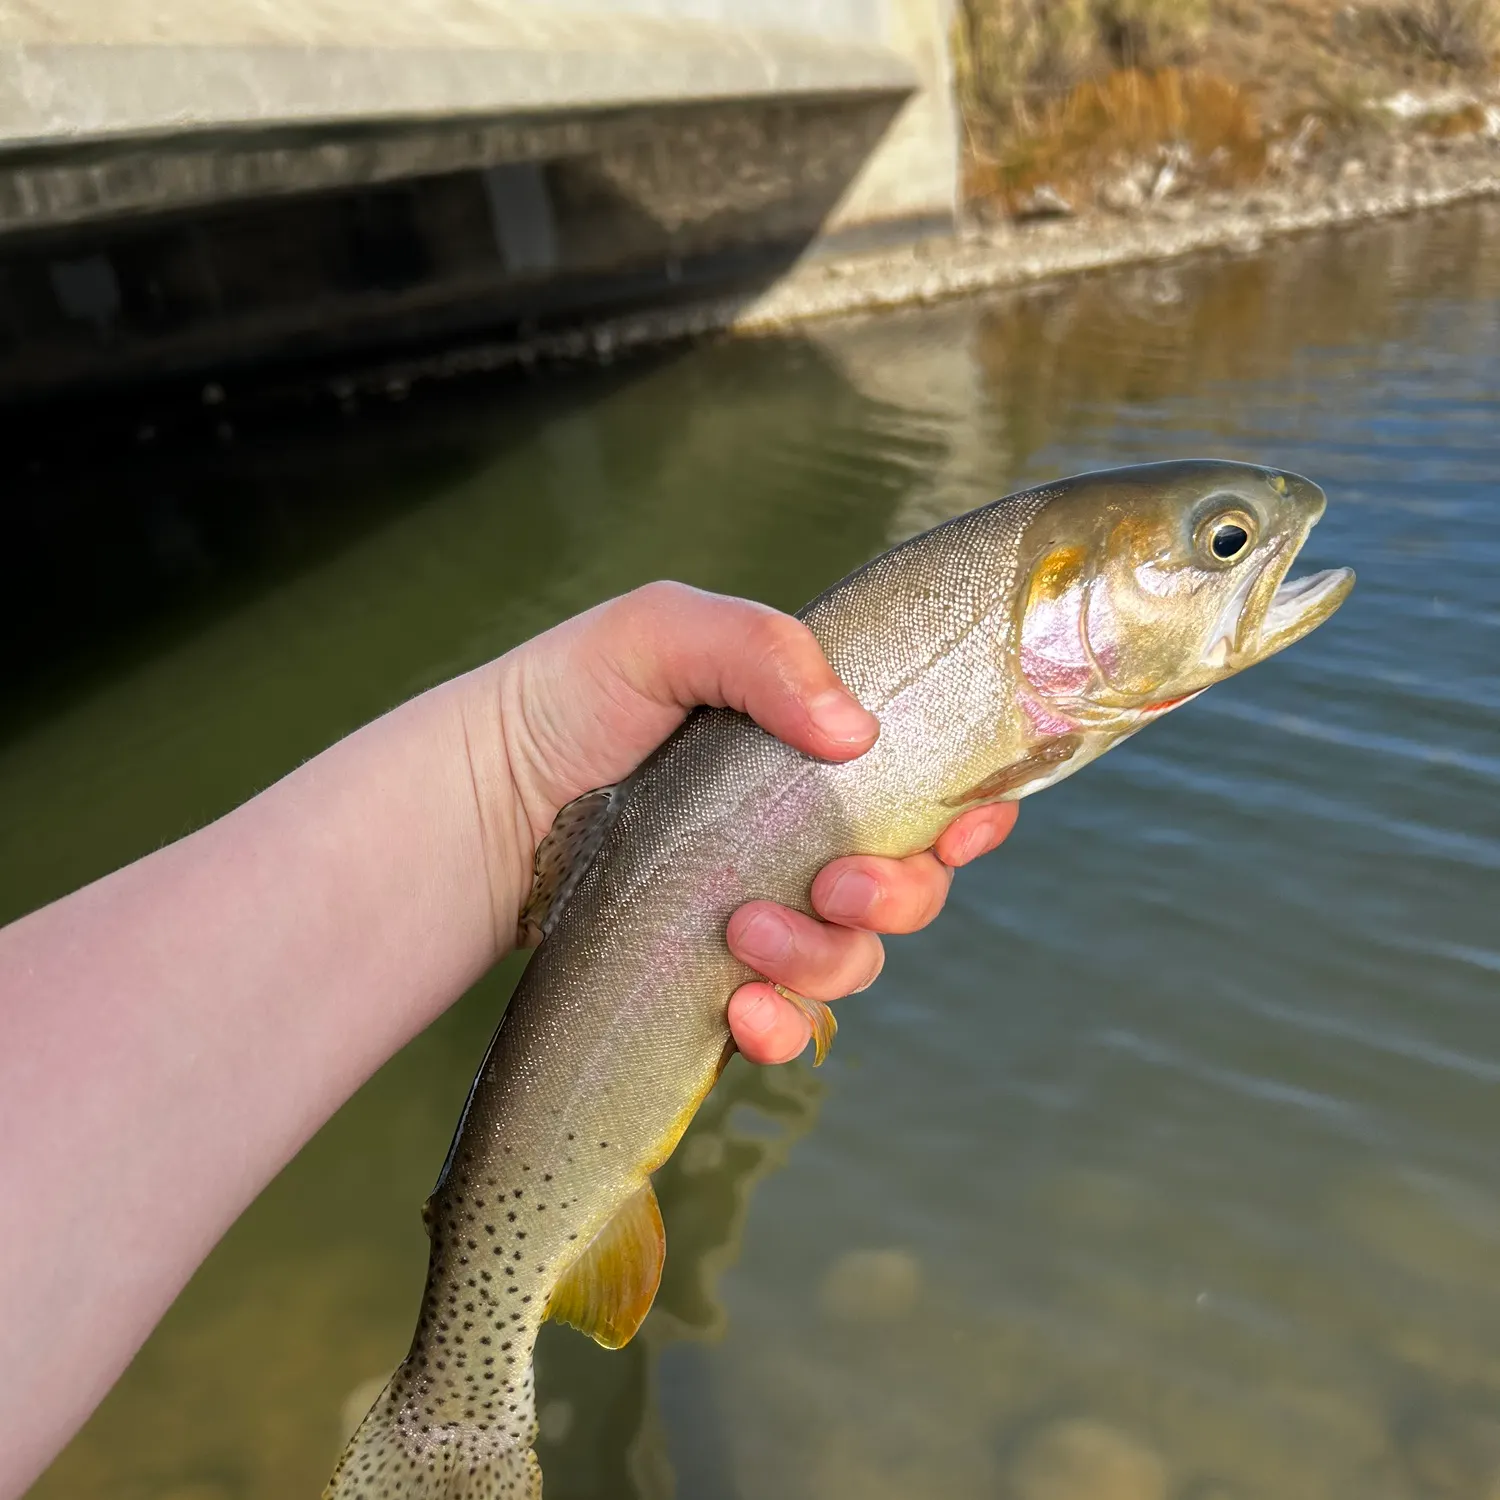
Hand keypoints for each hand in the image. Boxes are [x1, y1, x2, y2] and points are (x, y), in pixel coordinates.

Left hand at [476, 582, 1018, 1063]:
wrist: (480, 803)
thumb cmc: (568, 700)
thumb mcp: (660, 632)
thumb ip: (762, 649)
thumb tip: (855, 732)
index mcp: (814, 750)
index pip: (931, 784)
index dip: (971, 811)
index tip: (961, 825)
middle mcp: (803, 833)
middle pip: (913, 883)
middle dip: (899, 895)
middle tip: (834, 886)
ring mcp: (765, 907)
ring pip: (855, 957)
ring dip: (826, 960)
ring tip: (745, 936)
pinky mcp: (717, 974)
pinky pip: (787, 1020)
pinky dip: (784, 1026)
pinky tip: (744, 1012)